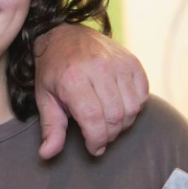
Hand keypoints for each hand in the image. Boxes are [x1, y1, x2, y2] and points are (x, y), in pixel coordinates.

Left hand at [34, 23, 148, 158]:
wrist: (63, 34)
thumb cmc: (52, 70)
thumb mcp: (45, 98)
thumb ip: (51, 127)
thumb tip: (47, 154)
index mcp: (73, 79)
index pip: (93, 119)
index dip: (96, 140)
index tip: (93, 148)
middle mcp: (98, 69)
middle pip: (115, 116)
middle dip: (109, 135)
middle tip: (100, 136)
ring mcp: (117, 63)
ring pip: (132, 108)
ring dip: (123, 124)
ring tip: (108, 123)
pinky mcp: (131, 61)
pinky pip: (142, 94)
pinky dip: (134, 107)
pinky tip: (119, 106)